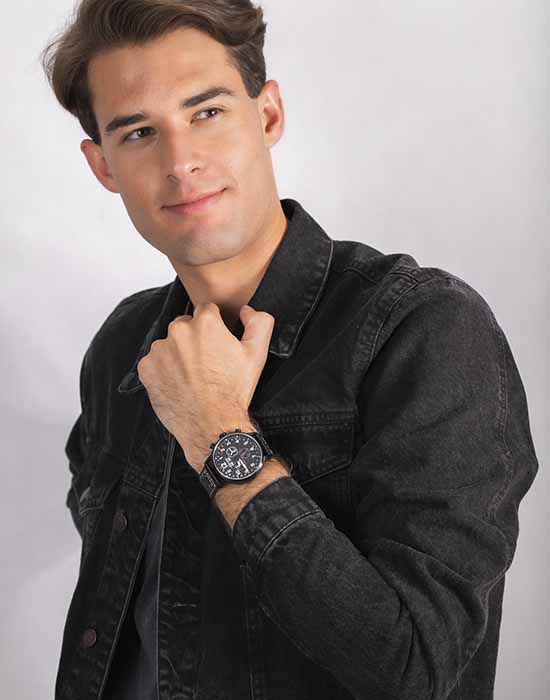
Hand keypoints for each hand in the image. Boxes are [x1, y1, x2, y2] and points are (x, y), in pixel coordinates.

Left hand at [136, 302, 274, 471]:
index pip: (206, 310)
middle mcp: (178, 331)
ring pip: (169, 344)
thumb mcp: (256, 354)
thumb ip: (259, 323)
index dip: (214, 327)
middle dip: (194, 339)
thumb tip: (246, 310)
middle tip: (206, 363)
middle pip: (185, 325)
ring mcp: (159, 350)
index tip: (216, 345)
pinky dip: (163, 370)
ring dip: (177, 354)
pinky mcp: (146, 368)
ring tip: (192, 376)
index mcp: (205, 323)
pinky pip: (154, 362)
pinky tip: (178, 383)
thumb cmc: (233, 391)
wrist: (211, 425)